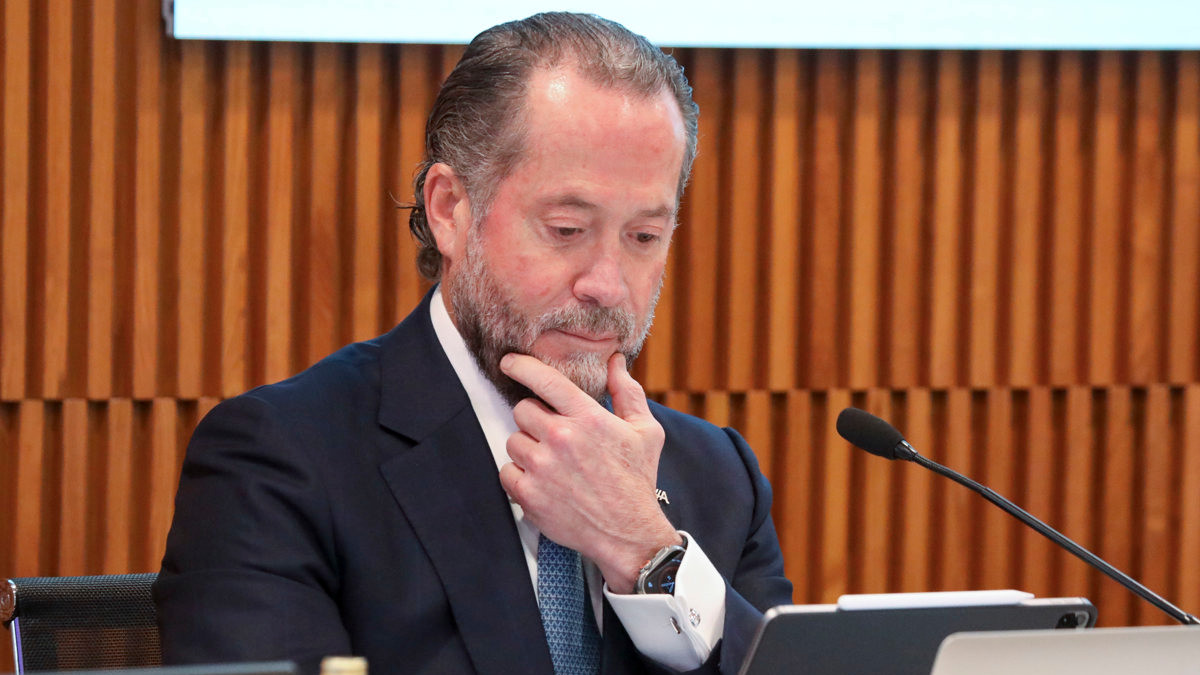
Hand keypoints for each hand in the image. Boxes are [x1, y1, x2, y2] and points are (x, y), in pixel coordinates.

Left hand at [497, 352, 681, 592]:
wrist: (628, 533)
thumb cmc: (637, 480)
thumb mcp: (645, 431)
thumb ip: (627, 392)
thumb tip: (614, 360)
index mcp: (587, 418)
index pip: (544, 380)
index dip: (522, 366)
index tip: (509, 361)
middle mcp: (561, 439)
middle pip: (522, 410)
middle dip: (535, 418)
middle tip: (553, 434)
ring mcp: (541, 468)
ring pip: (513, 441)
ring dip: (527, 448)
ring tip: (551, 463)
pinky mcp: (529, 495)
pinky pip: (506, 472)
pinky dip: (519, 476)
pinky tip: (541, 482)